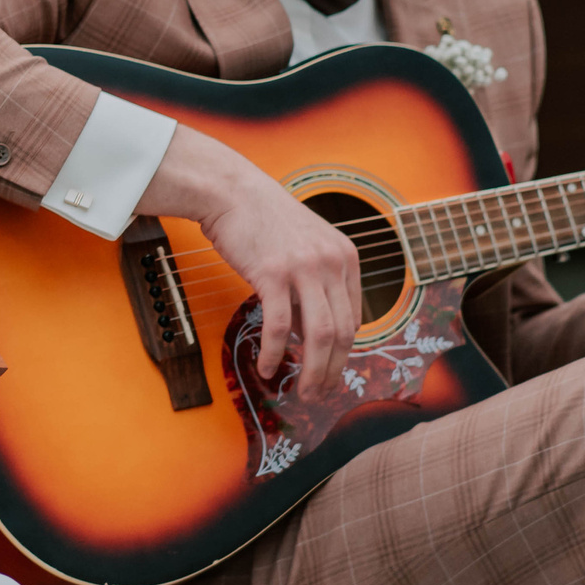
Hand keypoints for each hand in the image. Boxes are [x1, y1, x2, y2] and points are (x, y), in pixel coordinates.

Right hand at [141, 125, 358, 401]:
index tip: (332, 372)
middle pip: (342, 333)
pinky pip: (281, 328)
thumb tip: (309, 335)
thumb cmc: (262, 219)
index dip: (344, 352)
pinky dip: (276, 354)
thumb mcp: (304, 247)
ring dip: (312, 372)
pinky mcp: (273, 274)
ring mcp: (304, 268)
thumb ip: (315, 286)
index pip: (354, 318)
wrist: (231, 191)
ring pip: (319, 336)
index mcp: (345, 256)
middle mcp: (332, 262)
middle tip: (320, 394)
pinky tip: (268, 368)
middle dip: (333, 371)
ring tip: (302, 392)